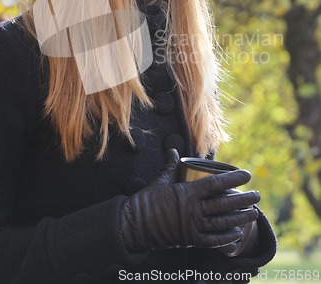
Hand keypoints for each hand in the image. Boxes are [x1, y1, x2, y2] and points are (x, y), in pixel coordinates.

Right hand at [120, 150, 259, 251]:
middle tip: (257, 195)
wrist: (133, 226)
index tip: (247, 175)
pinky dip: (227, 237)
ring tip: (253, 213)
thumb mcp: (159, 181)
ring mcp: (192, 226)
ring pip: (223, 222)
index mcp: (187, 192)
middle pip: (225, 203)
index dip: (234, 178)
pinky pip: (213, 240)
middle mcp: (193, 209)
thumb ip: (170, 166)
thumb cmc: (146, 201)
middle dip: (243, 199)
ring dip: (240, 218)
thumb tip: (173, 150)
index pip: (216, 183)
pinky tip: (237, 233)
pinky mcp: (190, 240)